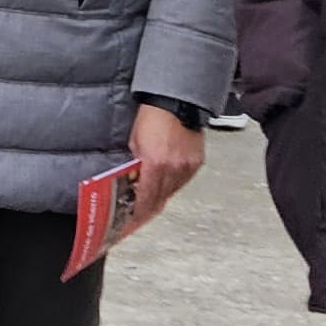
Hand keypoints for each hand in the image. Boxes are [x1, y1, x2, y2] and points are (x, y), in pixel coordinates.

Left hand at [119, 98, 205, 242]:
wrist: (177, 103)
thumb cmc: (151, 117)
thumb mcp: (134, 142)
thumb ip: (135, 165)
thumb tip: (132, 182)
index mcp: (155, 164)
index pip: (145, 198)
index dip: (137, 213)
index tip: (129, 222)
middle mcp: (173, 169)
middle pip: (159, 199)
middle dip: (146, 210)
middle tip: (136, 218)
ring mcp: (187, 167)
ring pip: (171, 192)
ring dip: (159, 198)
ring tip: (148, 206)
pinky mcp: (196, 163)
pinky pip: (182, 181)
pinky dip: (172, 186)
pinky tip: (164, 188)